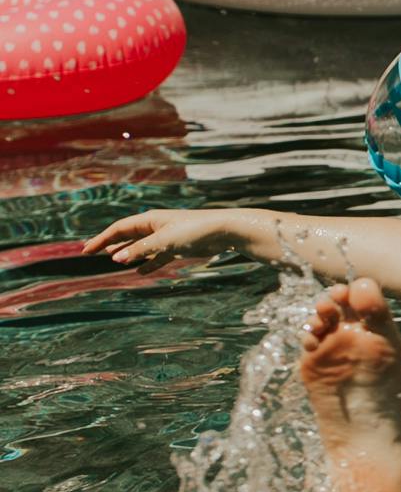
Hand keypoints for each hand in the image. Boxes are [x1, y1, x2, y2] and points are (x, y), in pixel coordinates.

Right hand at [81, 208, 243, 271]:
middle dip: (110, 244)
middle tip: (92, 252)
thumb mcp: (164, 241)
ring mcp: (167, 236)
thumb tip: (116, 258)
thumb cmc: (194, 231)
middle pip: (127, 235)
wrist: (224, 231)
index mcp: (149, 220)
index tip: (86, 250)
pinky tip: (140, 272)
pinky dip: (148, 263)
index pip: (119, 229)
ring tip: (113, 260)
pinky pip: (157, 256)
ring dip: (127, 253)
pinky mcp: (179, 247)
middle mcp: (156, 226)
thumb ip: (140, 250)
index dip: (101, 239)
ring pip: (141, 246)